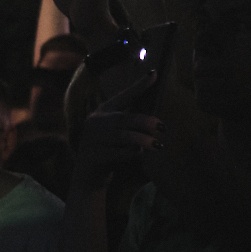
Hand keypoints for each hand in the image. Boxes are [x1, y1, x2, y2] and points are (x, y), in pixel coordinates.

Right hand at [71, 71, 162, 190]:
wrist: (88, 177)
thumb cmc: (109, 152)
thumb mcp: (117, 134)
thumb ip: (130, 124)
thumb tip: (156, 119)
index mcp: (102, 113)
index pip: (123, 96)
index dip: (138, 86)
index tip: (154, 74)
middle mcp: (94, 124)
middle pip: (123, 118)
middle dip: (145, 121)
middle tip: (162, 127)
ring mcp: (92, 140)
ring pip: (123, 136)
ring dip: (143, 140)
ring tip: (158, 145)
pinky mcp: (94, 156)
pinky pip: (118, 153)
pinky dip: (132, 153)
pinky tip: (139, 154)